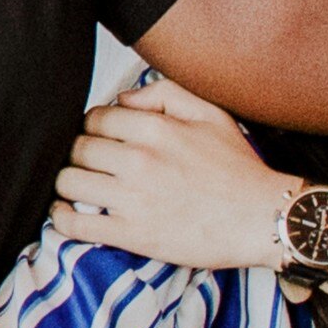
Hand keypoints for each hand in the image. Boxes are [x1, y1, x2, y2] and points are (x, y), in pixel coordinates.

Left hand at [50, 76, 295, 269]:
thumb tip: (122, 98)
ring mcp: (133, 198)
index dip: (94, 128)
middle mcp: (139, 161)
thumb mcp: (211, 115)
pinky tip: (67, 212)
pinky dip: (61, 217)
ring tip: (79, 186)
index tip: (101, 139)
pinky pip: (73, 223)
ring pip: (68, 182)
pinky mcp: (131, 234)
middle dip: (80, 154)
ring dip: (68, 183)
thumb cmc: (239, 170)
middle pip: (77, 149)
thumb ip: (164, 93)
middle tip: (92, 163)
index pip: (94, 119)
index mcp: (156, 130)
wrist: (266, 219)